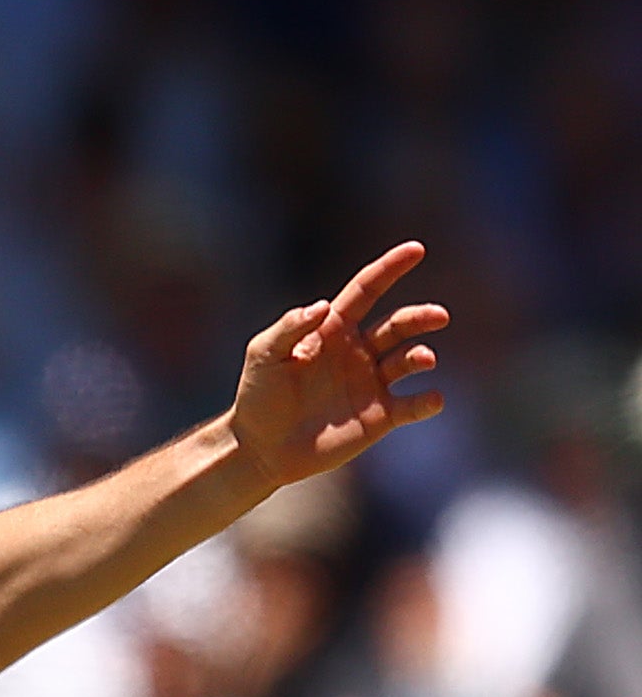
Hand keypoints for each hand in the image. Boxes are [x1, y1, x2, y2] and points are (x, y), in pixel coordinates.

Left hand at [225, 242, 448, 489]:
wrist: (260, 447)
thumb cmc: (258, 395)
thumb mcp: (263, 354)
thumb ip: (290, 327)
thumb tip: (322, 306)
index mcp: (333, 329)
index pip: (366, 290)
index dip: (390, 269)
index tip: (416, 249)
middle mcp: (359, 351)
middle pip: (397, 324)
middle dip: (419, 316)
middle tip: (438, 315)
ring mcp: (372, 383)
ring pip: (409, 360)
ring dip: (420, 356)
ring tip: (422, 359)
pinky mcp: (379, 416)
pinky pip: (412, 406)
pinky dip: (427, 402)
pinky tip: (432, 399)